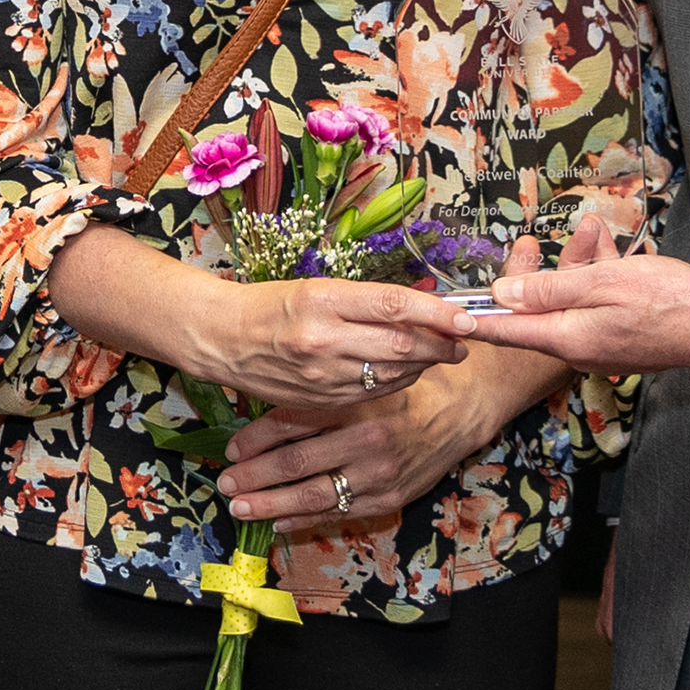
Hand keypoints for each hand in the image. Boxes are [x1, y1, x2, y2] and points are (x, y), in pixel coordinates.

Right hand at [184, 269, 482, 413]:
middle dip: (441, 343)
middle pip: (401, 344)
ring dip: (425, 364)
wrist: (222, 339)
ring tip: (441, 352)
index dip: (437, 313)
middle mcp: (324, 339)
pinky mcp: (321, 400)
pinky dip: (397, 381)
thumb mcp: (317, 288)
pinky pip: (373, 393)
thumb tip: (420, 304)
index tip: (467, 316)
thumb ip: (367, 301)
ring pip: (393, 372)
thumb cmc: (270, 305)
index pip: (394, 305)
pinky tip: (406, 371)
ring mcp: (323, 375)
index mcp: (323, 300)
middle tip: (464, 339)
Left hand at [217, 343, 552, 533]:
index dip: (256, 438)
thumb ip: (324, 388)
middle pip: (295, 462)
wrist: (462, 409)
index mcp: (355, 401)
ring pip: (312, 494)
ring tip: (240, 506)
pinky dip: (303, 519)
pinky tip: (277, 521)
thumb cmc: (405, 385)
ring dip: (270, 503)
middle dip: (254, 475)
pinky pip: (337, 513)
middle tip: (225, 482)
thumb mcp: (367, 373)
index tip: (231, 448)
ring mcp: (378, 473)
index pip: (292, 422)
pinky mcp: (389, 498)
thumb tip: (267, 396)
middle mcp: (366, 439)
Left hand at [464, 205, 689, 374]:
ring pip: (571, 301)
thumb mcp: (603, 282)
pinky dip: (599, 280)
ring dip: (579, 267)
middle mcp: (578, 348)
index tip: (445, 314)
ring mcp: (600, 347)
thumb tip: (504, 294)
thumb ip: (549, 288)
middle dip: (544, 271)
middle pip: (540, 309)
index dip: (475, 318)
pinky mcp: (619, 341)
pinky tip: (613, 254)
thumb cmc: (666, 301)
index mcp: (567, 337)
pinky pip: (594, 308)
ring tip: (598, 235)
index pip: (507, 330)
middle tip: (547, 241)